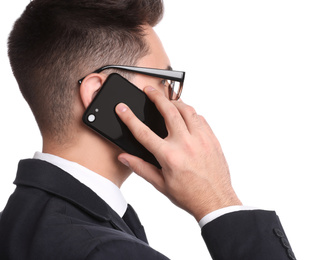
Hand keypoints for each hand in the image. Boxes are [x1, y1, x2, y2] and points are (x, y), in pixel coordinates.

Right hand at [116, 86, 241, 221]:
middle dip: (156, 97)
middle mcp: (185, 144)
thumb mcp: (161, 184)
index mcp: (169, 156)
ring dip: (175, 102)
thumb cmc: (189, 195)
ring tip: (168, 100)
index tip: (122, 108)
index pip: (143, 132)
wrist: (216, 201)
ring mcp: (201, 139)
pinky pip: (200, 119)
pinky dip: (191, 114)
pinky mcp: (212, 139)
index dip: (129, 118)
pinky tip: (186, 116)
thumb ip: (141, 168)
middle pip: (168, 111)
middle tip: (150, 90)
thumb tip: (124, 157)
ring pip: (187, 110)